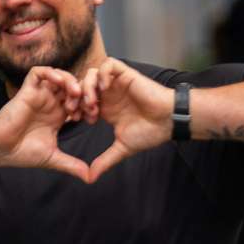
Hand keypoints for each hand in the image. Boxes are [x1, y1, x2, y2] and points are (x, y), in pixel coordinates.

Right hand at [0, 66, 90, 180]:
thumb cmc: (21, 153)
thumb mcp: (52, 158)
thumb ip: (72, 165)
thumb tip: (89, 178)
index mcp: (58, 117)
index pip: (80, 102)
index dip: (89, 106)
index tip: (93, 117)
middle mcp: (50, 104)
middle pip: (73, 87)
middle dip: (84, 92)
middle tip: (87, 103)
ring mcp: (39, 96)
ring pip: (59, 76)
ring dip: (70, 81)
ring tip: (74, 93)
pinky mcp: (27, 91)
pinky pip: (39, 72)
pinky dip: (51, 73)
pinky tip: (59, 82)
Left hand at [74, 58, 170, 180]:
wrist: (169, 121)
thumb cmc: (150, 133)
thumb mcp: (121, 148)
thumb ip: (104, 160)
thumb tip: (89, 179)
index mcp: (105, 108)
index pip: (79, 101)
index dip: (73, 108)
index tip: (75, 120)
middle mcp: (109, 94)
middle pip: (80, 85)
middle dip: (74, 97)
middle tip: (77, 110)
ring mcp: (117, 84)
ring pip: (91, 74)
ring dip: (87, 87)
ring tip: (93, 102)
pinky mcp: (127, 75)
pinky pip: (108, 64)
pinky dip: (102, 74)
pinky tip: (104, 89)